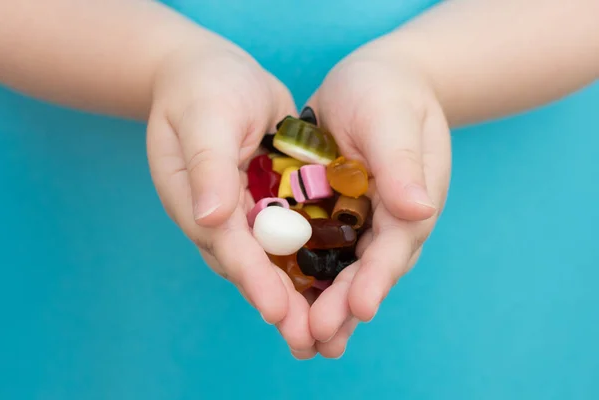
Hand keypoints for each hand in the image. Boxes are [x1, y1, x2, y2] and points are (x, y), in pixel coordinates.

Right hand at [146, 35, 315, 355]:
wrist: (209, 72)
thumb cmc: (201, 90)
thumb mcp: (204, 120)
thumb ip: (207, 167)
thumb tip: (211, 217)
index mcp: (198, 204)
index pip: (228, 247)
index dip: (254, 279)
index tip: (277, 310)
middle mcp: (222, 217)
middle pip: (254, 267)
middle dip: (281, 303)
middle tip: (311, 338)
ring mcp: (247, 210)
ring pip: (276, 259)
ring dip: (300, 291)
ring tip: (329, 327)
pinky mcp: (272, 198)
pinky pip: (293, 233)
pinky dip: (313, 257)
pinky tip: (341, 278)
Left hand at [305, 42, 451, 357]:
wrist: (375, 79)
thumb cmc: (389, 91)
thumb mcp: (393, 118)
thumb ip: (403, 162)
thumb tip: (420, 209)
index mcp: (411, 200)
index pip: (396, 245)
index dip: (376, 277)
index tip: (359, 307)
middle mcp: (387, 218)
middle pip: (368, 268)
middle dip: (344, 305)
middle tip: (320, 339)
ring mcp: (361, 219)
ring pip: (343, 268)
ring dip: (325, 304)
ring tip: (306, 340)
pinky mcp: (334, 212)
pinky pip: (318, 249)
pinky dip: (305, 276)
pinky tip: (286, 300)